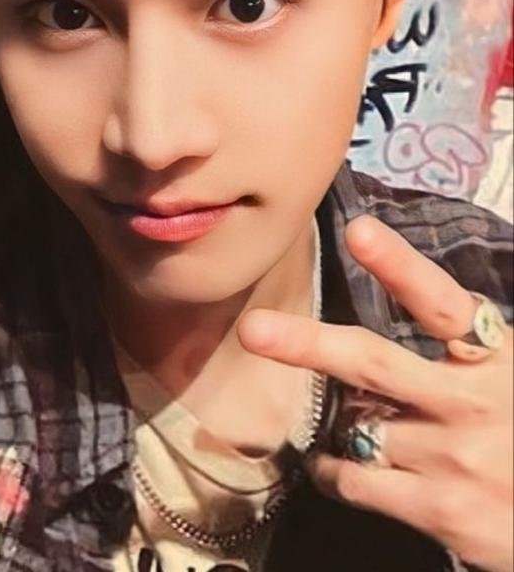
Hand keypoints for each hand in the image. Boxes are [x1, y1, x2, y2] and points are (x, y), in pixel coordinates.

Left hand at [236, 214, 512, 571]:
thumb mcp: (509, 374)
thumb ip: (461, 347)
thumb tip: (386, 315)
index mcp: (496, 357)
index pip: (441, 303)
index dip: (398, 265)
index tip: (359, 231)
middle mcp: (473, 402)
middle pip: (373, 363)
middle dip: (308, 343)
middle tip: (254, 329)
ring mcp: (455, 459)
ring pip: (355, 426)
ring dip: (339, 421)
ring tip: (350, 421)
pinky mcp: (441, 511)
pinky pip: (355, 481)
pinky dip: (331, 471)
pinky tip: (333, 467)